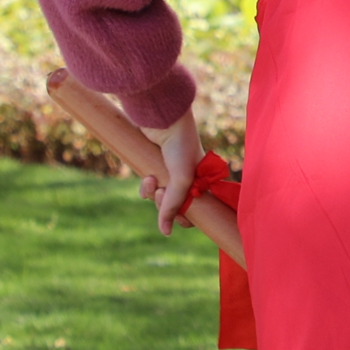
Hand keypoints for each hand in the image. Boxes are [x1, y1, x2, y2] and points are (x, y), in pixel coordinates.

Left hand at [139, 108, 204, 234]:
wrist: (162, 117)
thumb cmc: (180, 144)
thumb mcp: (181, 178)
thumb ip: (173, 205)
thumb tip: (165, 232)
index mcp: (204, 180)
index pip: (199, 209)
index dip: (187, 217)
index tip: (179, 217)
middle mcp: (189, 178)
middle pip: (176, 207)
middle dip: (166, 205)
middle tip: (161, 193)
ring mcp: (170, 173)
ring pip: (160, 198)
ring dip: (153, 194)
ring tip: (150, 180)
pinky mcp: (153, 167)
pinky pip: (149, 188)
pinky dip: (145, 188)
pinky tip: (145, 178)